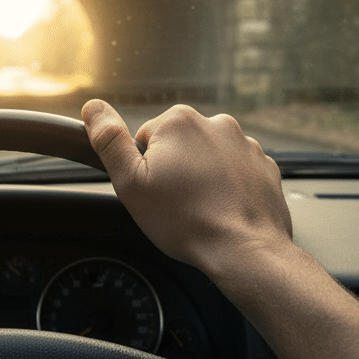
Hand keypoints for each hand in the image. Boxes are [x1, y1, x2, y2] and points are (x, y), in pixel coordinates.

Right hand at [82, 100, 292, 282]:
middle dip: (175, 170)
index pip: (148, 139)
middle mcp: (216, 123)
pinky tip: (224, 209)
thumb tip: (93, 107)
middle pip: (180, 145)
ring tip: (202, 209)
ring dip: (204, 178)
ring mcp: (245, 145)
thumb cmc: (186, 221)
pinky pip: (237, 172)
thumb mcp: (131, 183)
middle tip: (177, 203)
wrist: (244, 250)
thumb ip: (109, 141)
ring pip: (209, 159)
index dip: (146, 168)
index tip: (156, 190)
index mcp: (179, 121)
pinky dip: (229, 187)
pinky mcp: (264, 166)